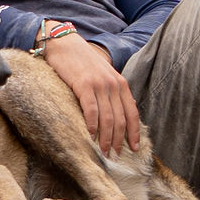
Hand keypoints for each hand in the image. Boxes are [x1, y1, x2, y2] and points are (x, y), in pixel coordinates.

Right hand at [41, 31, 143, 153]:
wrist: (64, 44)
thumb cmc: (81, 62)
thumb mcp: (103, 75)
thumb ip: (110, 92)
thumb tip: (114, 116)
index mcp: (121, 83)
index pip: (132, 113)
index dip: (135, 132)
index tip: (134, 148)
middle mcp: (113, 84)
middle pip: (121, 119)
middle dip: (119, 140)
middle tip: (114, 156)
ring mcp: (99, 84)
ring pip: (108, 118)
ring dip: (106, 138)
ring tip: (103, 152)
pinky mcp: (84, 85)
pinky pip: (92, 110)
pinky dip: (92, 125)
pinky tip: (90, 135)